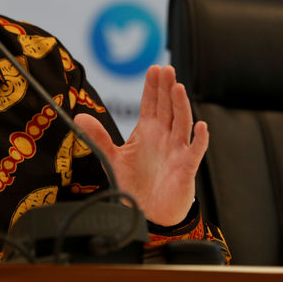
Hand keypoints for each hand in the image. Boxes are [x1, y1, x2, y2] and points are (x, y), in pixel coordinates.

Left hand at [74, 65, 207, 225]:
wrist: (148, 213)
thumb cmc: (134, 184)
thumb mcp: (112, 158)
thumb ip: (98, 137)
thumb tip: (80, 117)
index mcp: (147, 132)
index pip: (151, 104)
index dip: (152, 87)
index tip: (153, 69)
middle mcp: (164, 137)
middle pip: (168, 107)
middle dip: (167, 88)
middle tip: (166, 68)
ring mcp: (177, 150)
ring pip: (182, 122)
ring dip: (181, 105)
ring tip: (178, 87)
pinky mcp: (186, 167)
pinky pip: (195, 151)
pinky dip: (200, 139)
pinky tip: (201, 127)